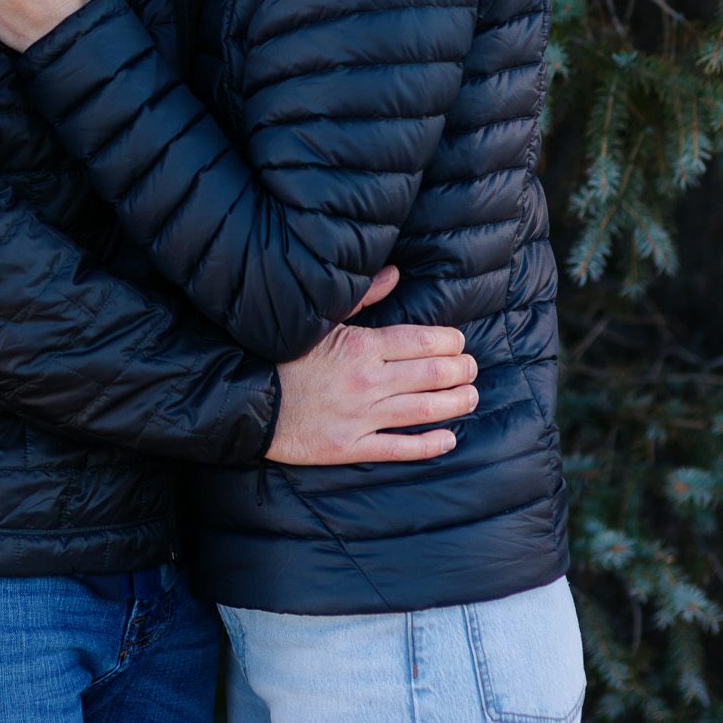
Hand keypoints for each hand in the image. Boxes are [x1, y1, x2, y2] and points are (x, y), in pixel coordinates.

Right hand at [267, 268, 477, 465]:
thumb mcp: (320, 318)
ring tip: (472, 395)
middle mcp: (367, 382)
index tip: (459, 342)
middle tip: (473, 367)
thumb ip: (361, 296)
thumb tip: (394, 274)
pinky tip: (449, 438)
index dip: (449, 342)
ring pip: (424, 410)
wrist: (249, 400)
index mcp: (361, 347)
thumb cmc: (283, 353)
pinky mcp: (351, 447)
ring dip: (456, 403)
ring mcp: (361, 417)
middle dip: (461, 370)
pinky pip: (400, 449)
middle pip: (431, 375)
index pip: (422, 341)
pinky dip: (429, 445)